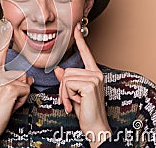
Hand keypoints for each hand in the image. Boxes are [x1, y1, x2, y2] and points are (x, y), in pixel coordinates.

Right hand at [0, 21, 33, 138]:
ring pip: (25, 83)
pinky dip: (22, 100)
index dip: (4, 38)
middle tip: (9, 100)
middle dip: (21, 88)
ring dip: (22, 95)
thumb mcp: (5, 94)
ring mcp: (3, 81)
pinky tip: (12, 105)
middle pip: (21, 74)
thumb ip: (15, 83)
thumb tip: (28, 79)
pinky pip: (26, 90)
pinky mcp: (10, 88)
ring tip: (10, 103)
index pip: (0, 54)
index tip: (7, 24)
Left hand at [54, 23, 110, 146]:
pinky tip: (75, 103)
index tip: (76, 28)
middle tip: (70, 100)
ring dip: (64, 93)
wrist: (94, 127)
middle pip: (67, 71)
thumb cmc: (85, 111)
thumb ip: (67, 81)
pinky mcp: (90, 84)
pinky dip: (66, 95)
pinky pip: (67, 84)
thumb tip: (59, 70)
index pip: (85, 54)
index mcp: (94, 74)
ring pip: (65, 78)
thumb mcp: (73, 93)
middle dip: (63, 87)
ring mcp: (94, 78)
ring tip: (73, 102)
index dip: (80, 41)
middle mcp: (96, 74)